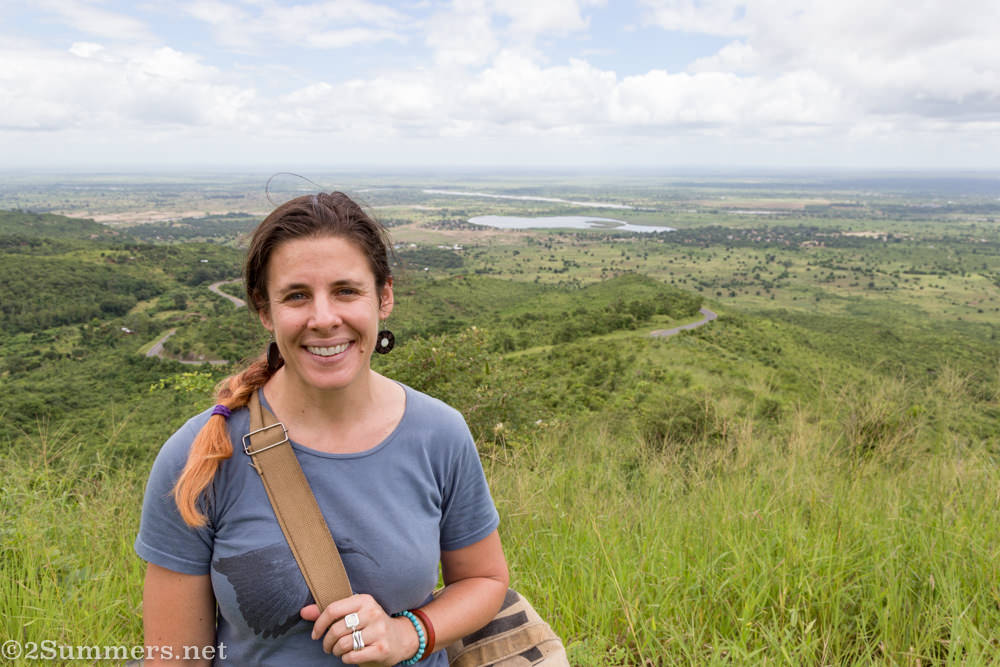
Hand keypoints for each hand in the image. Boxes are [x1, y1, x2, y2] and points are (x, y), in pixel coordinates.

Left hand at [300, 594, 418, 665]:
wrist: (400, 638)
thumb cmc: (371, 624)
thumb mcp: (354, 613)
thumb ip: (330, 612)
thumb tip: (303, 612)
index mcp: (364, 600)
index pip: (333, 609)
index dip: (319, 624)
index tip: (315, 635)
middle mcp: (373, 612)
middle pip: (337, 629)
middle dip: (327, 642)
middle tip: (328, 647)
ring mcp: (379, 630)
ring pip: (344, 644)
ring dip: (337, 651)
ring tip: (339, 651)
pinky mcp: (382, 648)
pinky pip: (353, 656)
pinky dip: (346, 658)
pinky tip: (349, 655)